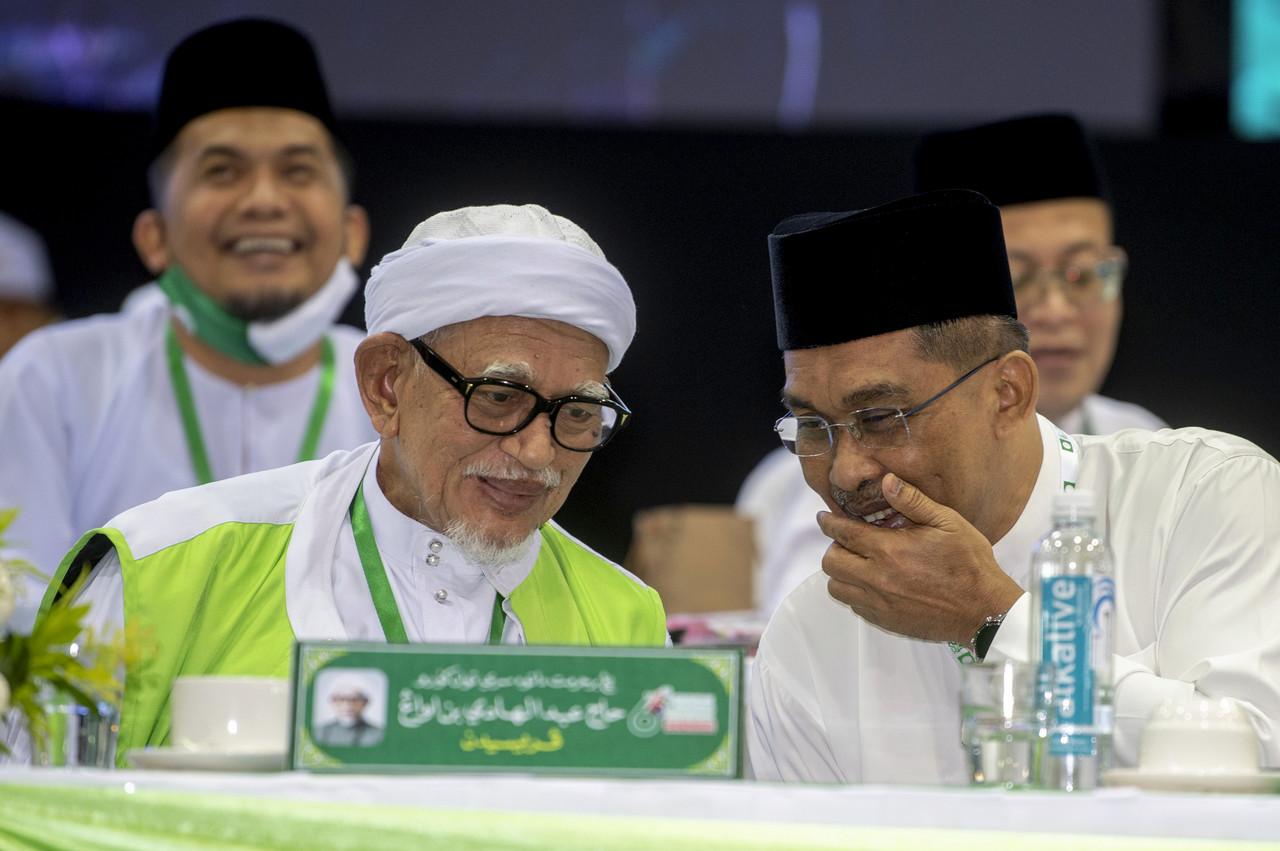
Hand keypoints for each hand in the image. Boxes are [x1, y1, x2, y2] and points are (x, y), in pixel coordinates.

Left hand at [816, 473, 1023, 643]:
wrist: (984, 610)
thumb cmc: (969, 564)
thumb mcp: (947, 523)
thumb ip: (913, 501)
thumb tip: (887, 481)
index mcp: (889, 551)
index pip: (843, 534)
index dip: (829, 523)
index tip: (824, 518)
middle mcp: (877, 579)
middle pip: (831, 562)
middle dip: (835, 547)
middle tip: (849, 541)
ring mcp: (879, 603)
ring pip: (836, 587)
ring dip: (841, 573)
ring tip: (858, 563)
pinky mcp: (884, 621)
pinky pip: (853, 606)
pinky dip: (855, 593)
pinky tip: (873, 583)